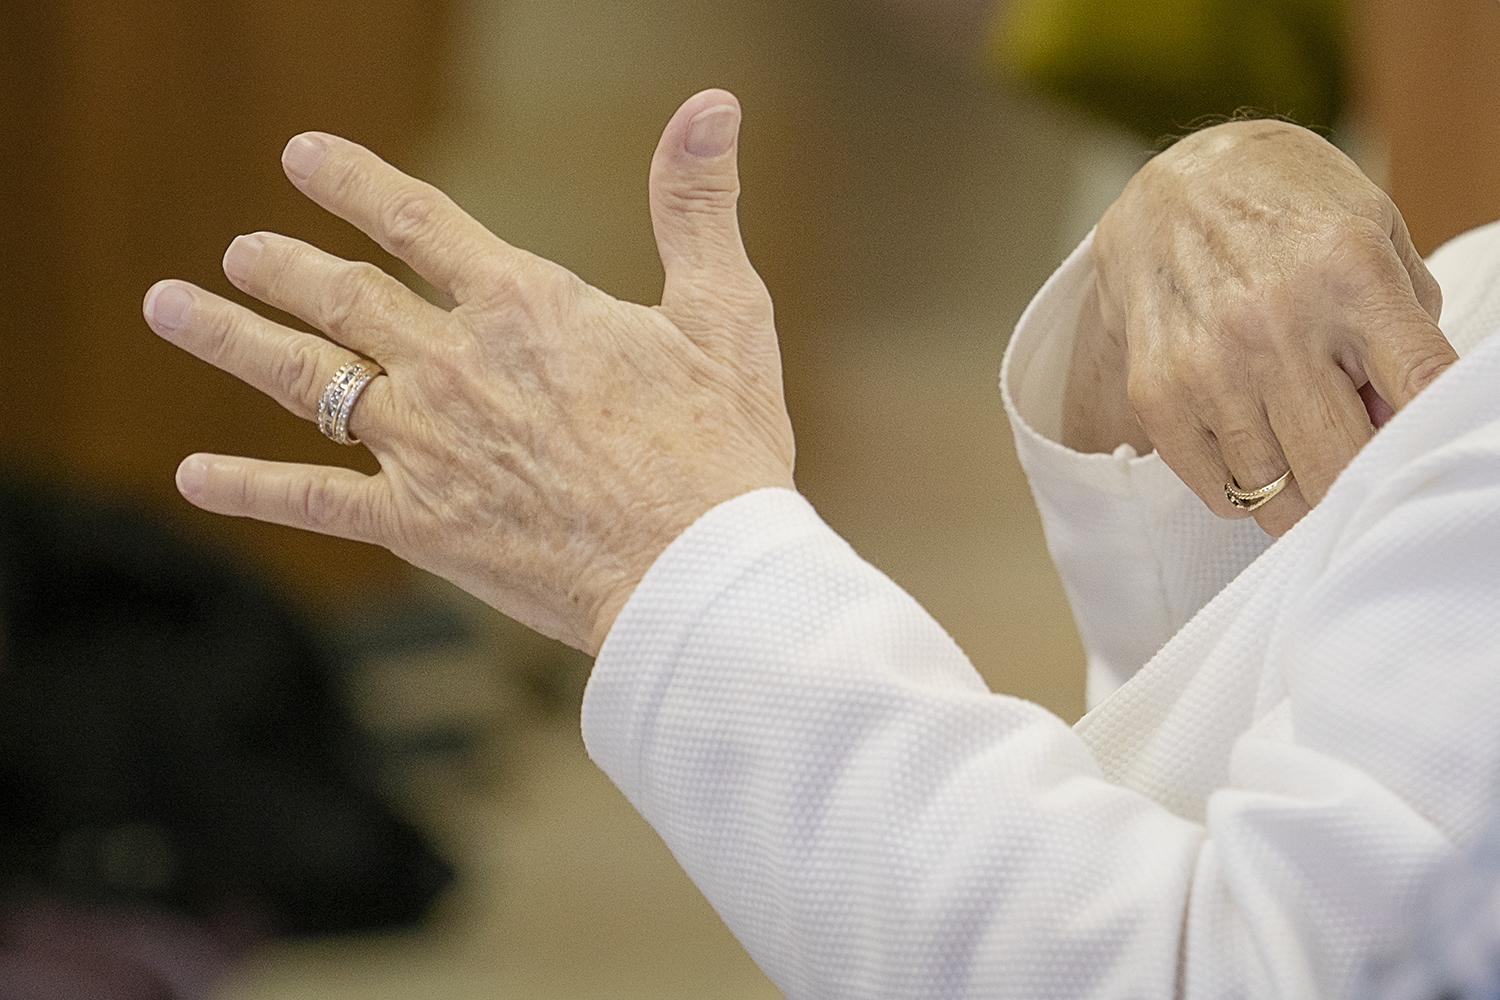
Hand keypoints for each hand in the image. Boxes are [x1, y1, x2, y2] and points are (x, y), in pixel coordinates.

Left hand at [143, 89, 794, 653]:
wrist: (695, 576)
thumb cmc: (720, 450)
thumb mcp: (725, 314)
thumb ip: (698, 206)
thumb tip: (714, 103)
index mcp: (524, 306)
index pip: (418, 221)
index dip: (354, 182)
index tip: (303, 155)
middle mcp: (454, 364)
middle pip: (343, 297)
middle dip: (283, 266)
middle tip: (242, 251)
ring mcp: (423, 445)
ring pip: (302, 378)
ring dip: (231, 336)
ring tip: (170, 304)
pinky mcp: (415, 525)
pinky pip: (312, 501)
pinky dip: (247, 490)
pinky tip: (193, 478)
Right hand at [1062, 119, 1456, 535]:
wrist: (1168, 191)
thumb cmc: (1285, 215)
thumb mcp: (1374, 235)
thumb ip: (1406, 330)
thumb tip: (1396, 428)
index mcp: (1348, 272)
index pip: (1420, 388)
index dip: (1430, 437)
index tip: (1422, 448)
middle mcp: (1274, 321)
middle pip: (1342, 465)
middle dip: (1360, 480)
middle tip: (1354, 461)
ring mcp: (1208, 364)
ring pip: (1278, 495)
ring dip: (1302, 490)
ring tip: (1299, 449)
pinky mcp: (1157, 394)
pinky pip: (1219, 492)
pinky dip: (1245, 489)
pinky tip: (1252, 445)